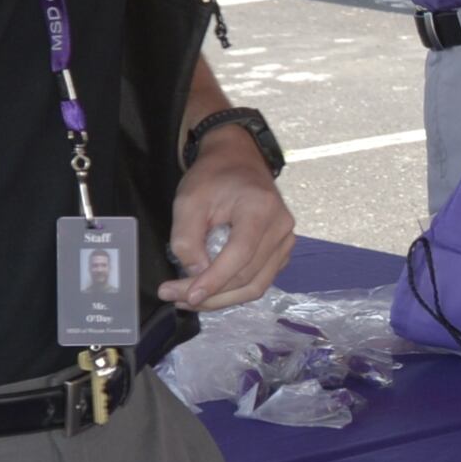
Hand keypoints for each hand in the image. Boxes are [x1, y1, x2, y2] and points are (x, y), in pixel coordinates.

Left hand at [170, 142, 295, 309]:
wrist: (237, 161)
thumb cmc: (212, 177)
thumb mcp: (188, 200)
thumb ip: (186, 239)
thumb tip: (195, 274)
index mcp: (260, 209)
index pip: (240, 255)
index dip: (214, 281)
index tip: (187, 296)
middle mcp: (281, 227)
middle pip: (248, 277)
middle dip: (211, 295)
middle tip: (175, 298)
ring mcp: (286, 241)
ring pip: (256, 286)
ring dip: (222, 300)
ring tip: (189, 300)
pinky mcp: (281, 251)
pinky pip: (260, 281)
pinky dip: (234, 292)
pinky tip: (210, 291)